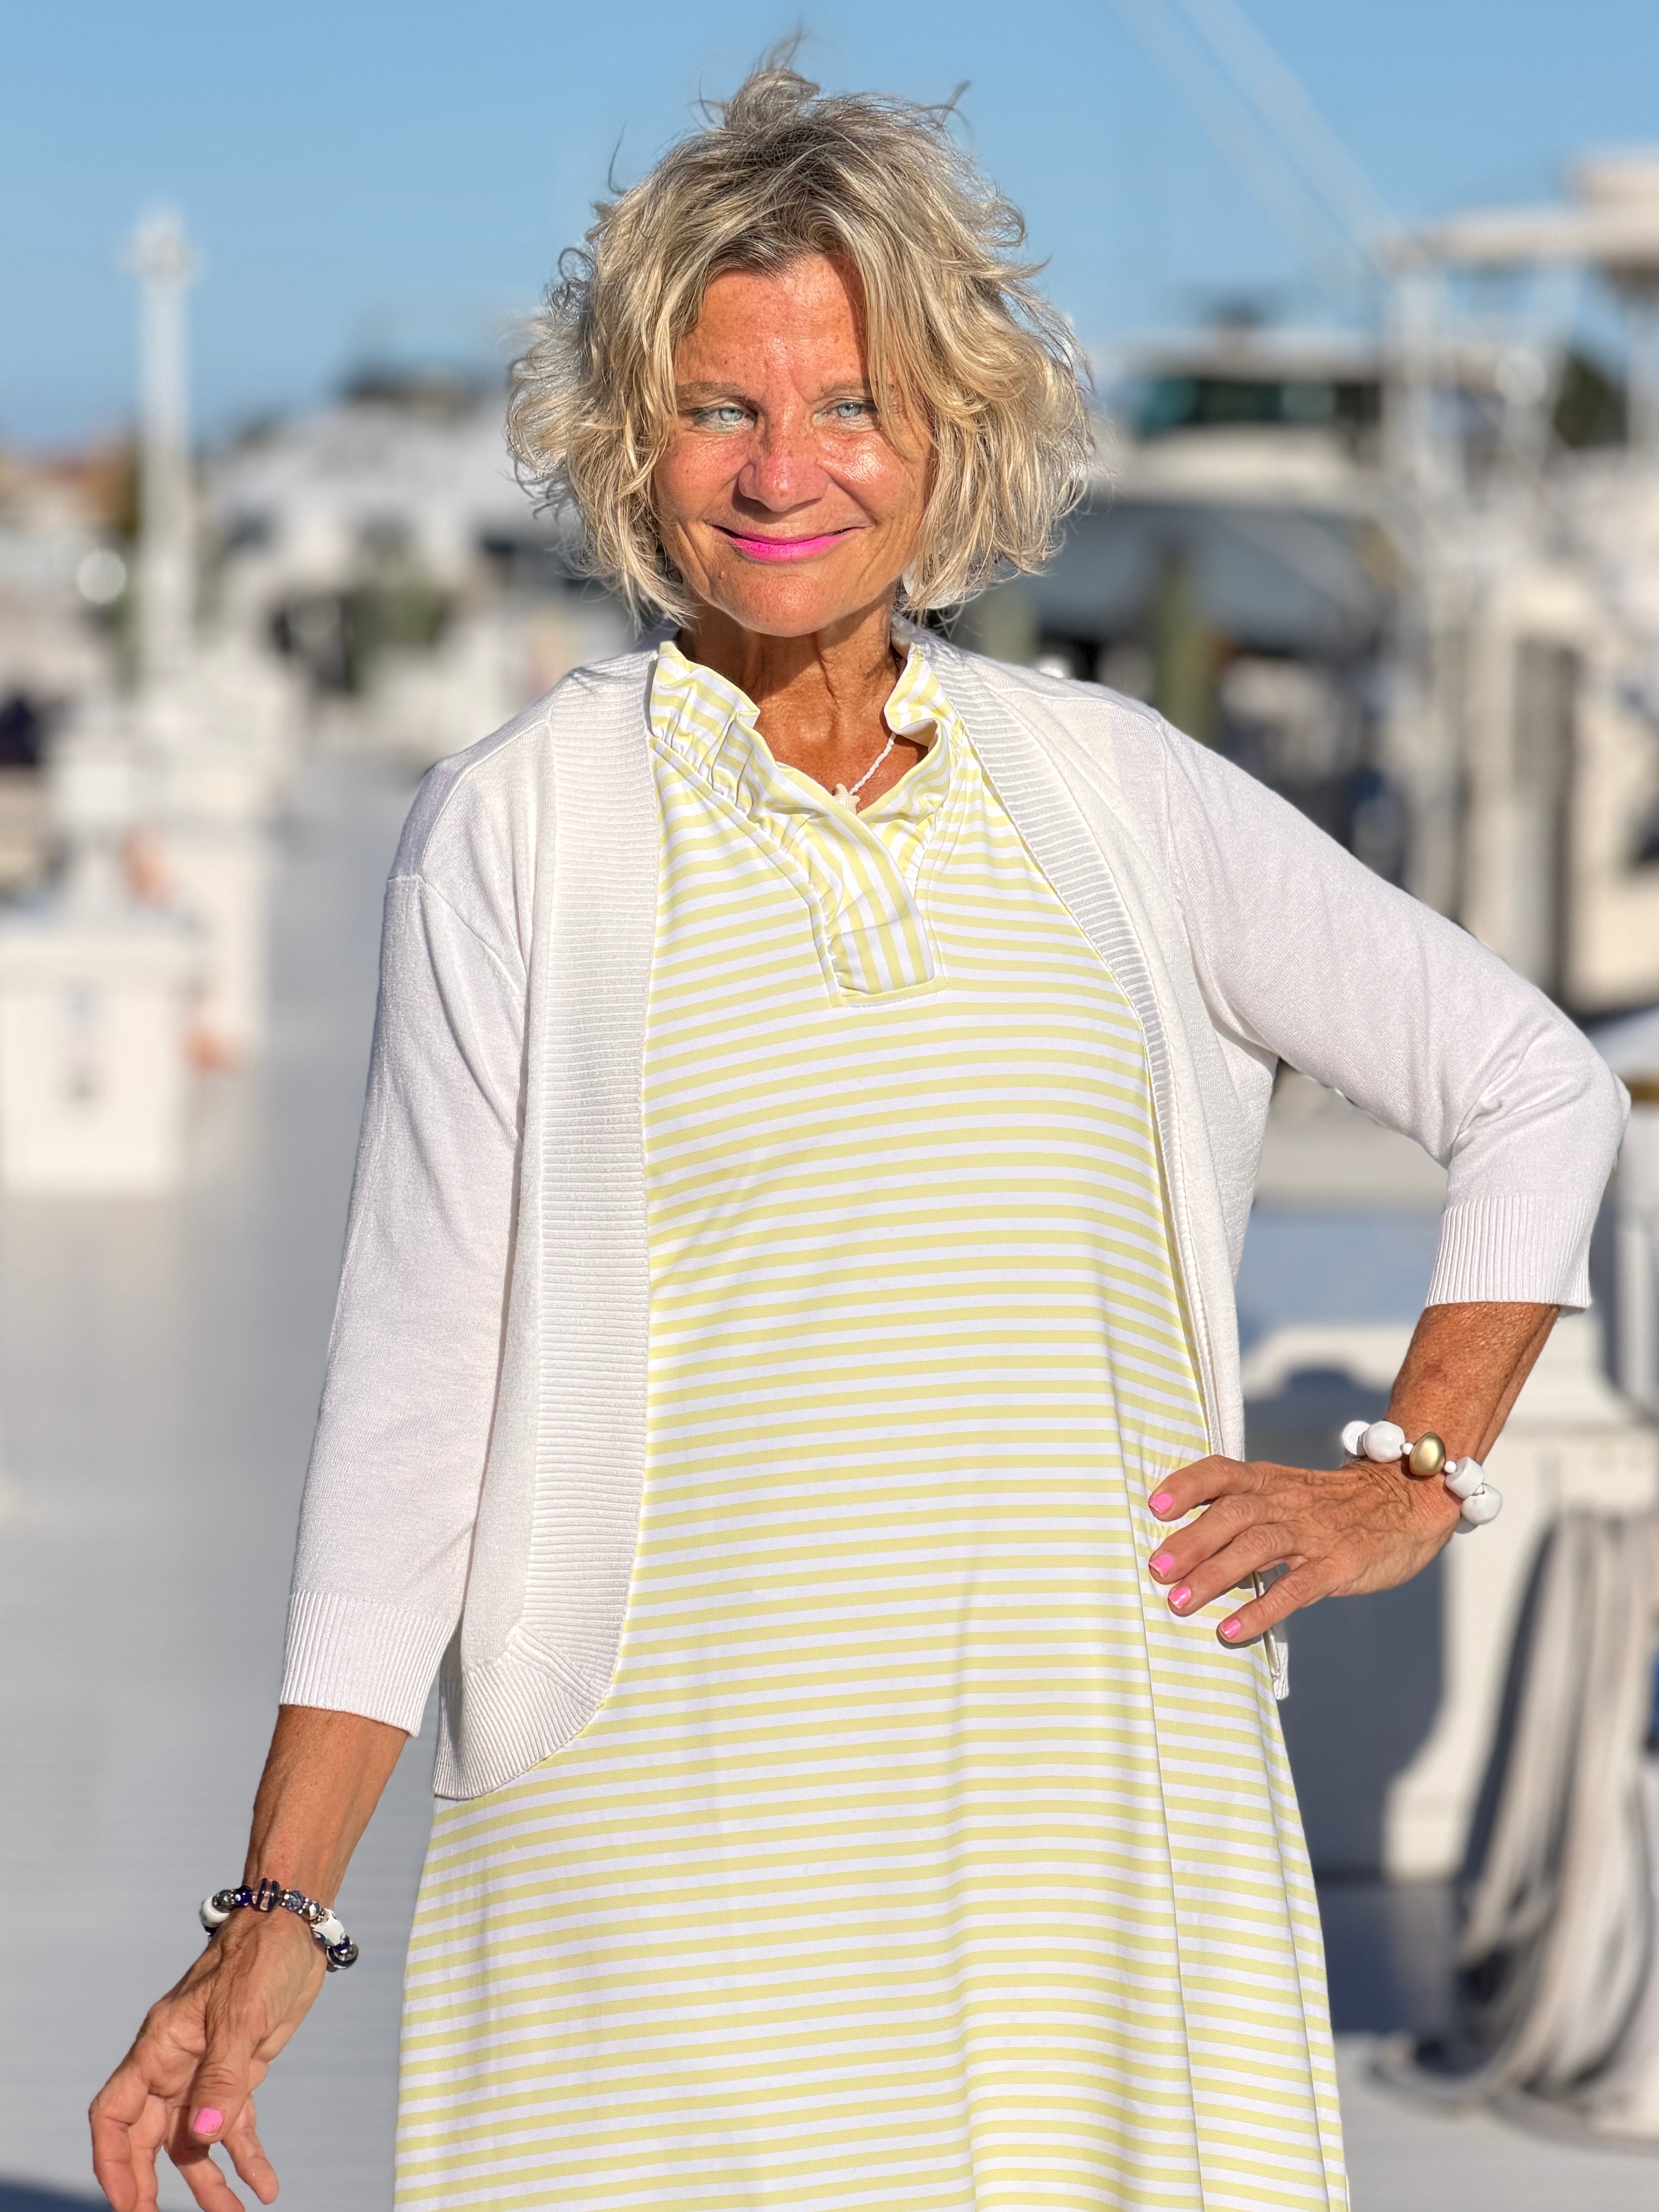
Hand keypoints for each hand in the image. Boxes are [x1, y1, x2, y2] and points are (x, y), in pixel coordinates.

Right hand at [90, 1909, 322, 2211]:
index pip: (115, 2115)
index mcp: (159, 2049)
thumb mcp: (242, 2013)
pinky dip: (247, 2157)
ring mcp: (205, 2072)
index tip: (129, 2205)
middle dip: (152, 2186)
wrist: (295, 1928)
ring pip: (195, 2140)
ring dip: (209, 2181)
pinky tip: (265, 2187)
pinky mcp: (240, 2073)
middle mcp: (175, 2065)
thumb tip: (207, 2134)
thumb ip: (224, 2075)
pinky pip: (236, 2125)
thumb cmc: (260, 1956)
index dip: (114, 2162)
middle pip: (150, 2139)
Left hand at [1145, 1451, 1458, 1645]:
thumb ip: (1243, 1508)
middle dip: (1191, 1541)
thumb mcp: (1287, 1491)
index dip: (1187, 1486)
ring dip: (1215, 1575)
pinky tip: (1233, 1631)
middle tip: (1157, 1569)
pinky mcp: (1337, 1565)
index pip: (1221, 1472)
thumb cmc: (1333, 1504)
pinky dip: (1262, 1610)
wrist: (1407, 1500)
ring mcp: (1313, 1534)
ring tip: (1180, 1602)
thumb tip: (1185, 1539)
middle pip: (1232, 1514)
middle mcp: (1286, 1502)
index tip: (1154, 1506)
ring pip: (1258, 1547)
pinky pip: (1296, 1588)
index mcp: (1269, 1481)